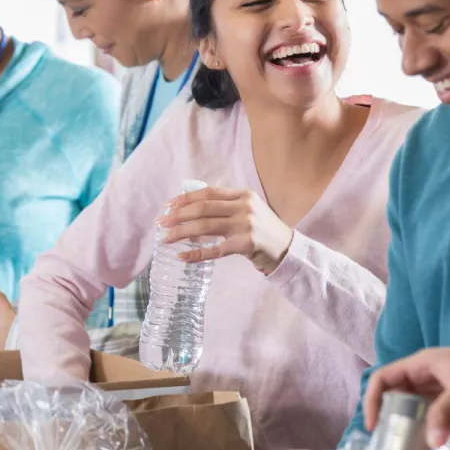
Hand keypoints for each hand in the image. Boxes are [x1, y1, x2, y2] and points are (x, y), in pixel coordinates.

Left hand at [160, 187, 293, 274]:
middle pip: (203, 208)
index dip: (185, 198)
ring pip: (205, 227)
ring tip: (166, 238)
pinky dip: (196, 254)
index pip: (207, 192)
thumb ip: (226, 206)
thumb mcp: (248, 210)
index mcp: (243, 195)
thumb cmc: (264, 230)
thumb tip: (191, 210)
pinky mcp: (246, 245)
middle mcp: (244, 207)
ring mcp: (246, 226)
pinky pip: (215, 250)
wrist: (287, 249)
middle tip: (161, 222)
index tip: (168, 205)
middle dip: (178, 215)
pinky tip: (182, 256)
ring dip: (181, 232)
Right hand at [364, 342, 449, 448]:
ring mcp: (439, 394)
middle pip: (395, 397)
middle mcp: (424, 379)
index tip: (374, 425)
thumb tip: (430, 443)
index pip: (383, 379)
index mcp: (420, 365)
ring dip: (407, 428)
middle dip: (387, 418)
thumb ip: (444, 412)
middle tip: (385, 444)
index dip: (373, 400)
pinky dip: (427, 434)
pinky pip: (433, 422)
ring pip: (413, 411)